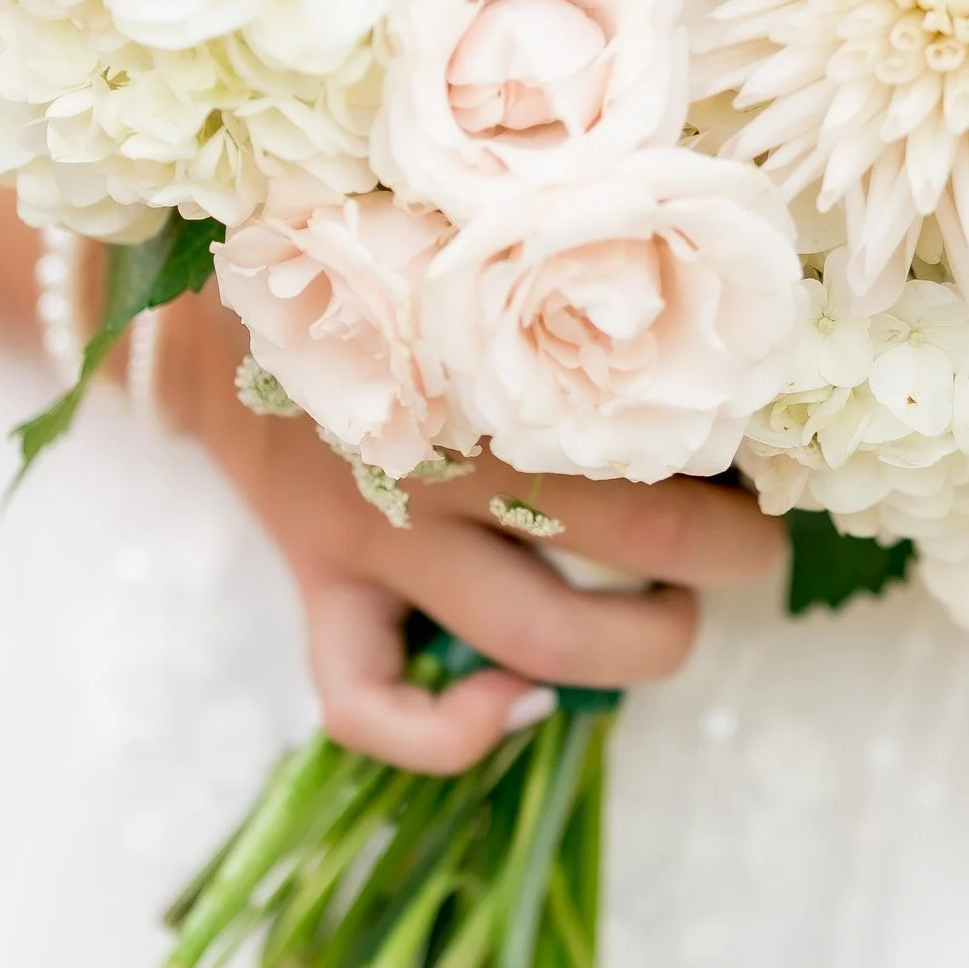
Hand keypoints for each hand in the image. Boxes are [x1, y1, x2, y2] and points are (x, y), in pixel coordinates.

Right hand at [163, 288, 776, 768]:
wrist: (207, 282)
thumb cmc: (371, 249)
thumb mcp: (473, 233)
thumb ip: (563, 273)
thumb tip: (701, 307)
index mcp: (502, 349)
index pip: (670, 411)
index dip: (744, 445)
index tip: (760, 438)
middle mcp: (451, 444)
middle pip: (641, 531)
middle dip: (729, 554)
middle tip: (750, 540)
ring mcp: (379, 526)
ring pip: (538, 634)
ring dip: (642, 643)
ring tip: (673, 614)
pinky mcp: (319, 578)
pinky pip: (366, 698)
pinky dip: (447, 734)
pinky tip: (514, 706)